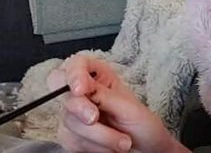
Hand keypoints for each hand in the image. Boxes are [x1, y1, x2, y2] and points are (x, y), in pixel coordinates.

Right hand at [47, 54, 184, 152]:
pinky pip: (72, 141)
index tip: (80, 89)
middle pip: (63, 93)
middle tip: (95, 118)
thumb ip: (103, 95)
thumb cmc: (142, 125)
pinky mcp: (71, 137)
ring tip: (122, 142)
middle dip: (78, 107)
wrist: (147, 151)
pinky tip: (108, 148)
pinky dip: (93, 148)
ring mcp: (74, 116)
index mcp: (98, 77)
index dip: (73, 74)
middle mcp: (83, 94)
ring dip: (99, 136)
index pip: (76, 64)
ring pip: (70, 121)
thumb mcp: (129, 107)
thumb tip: (80, 87)